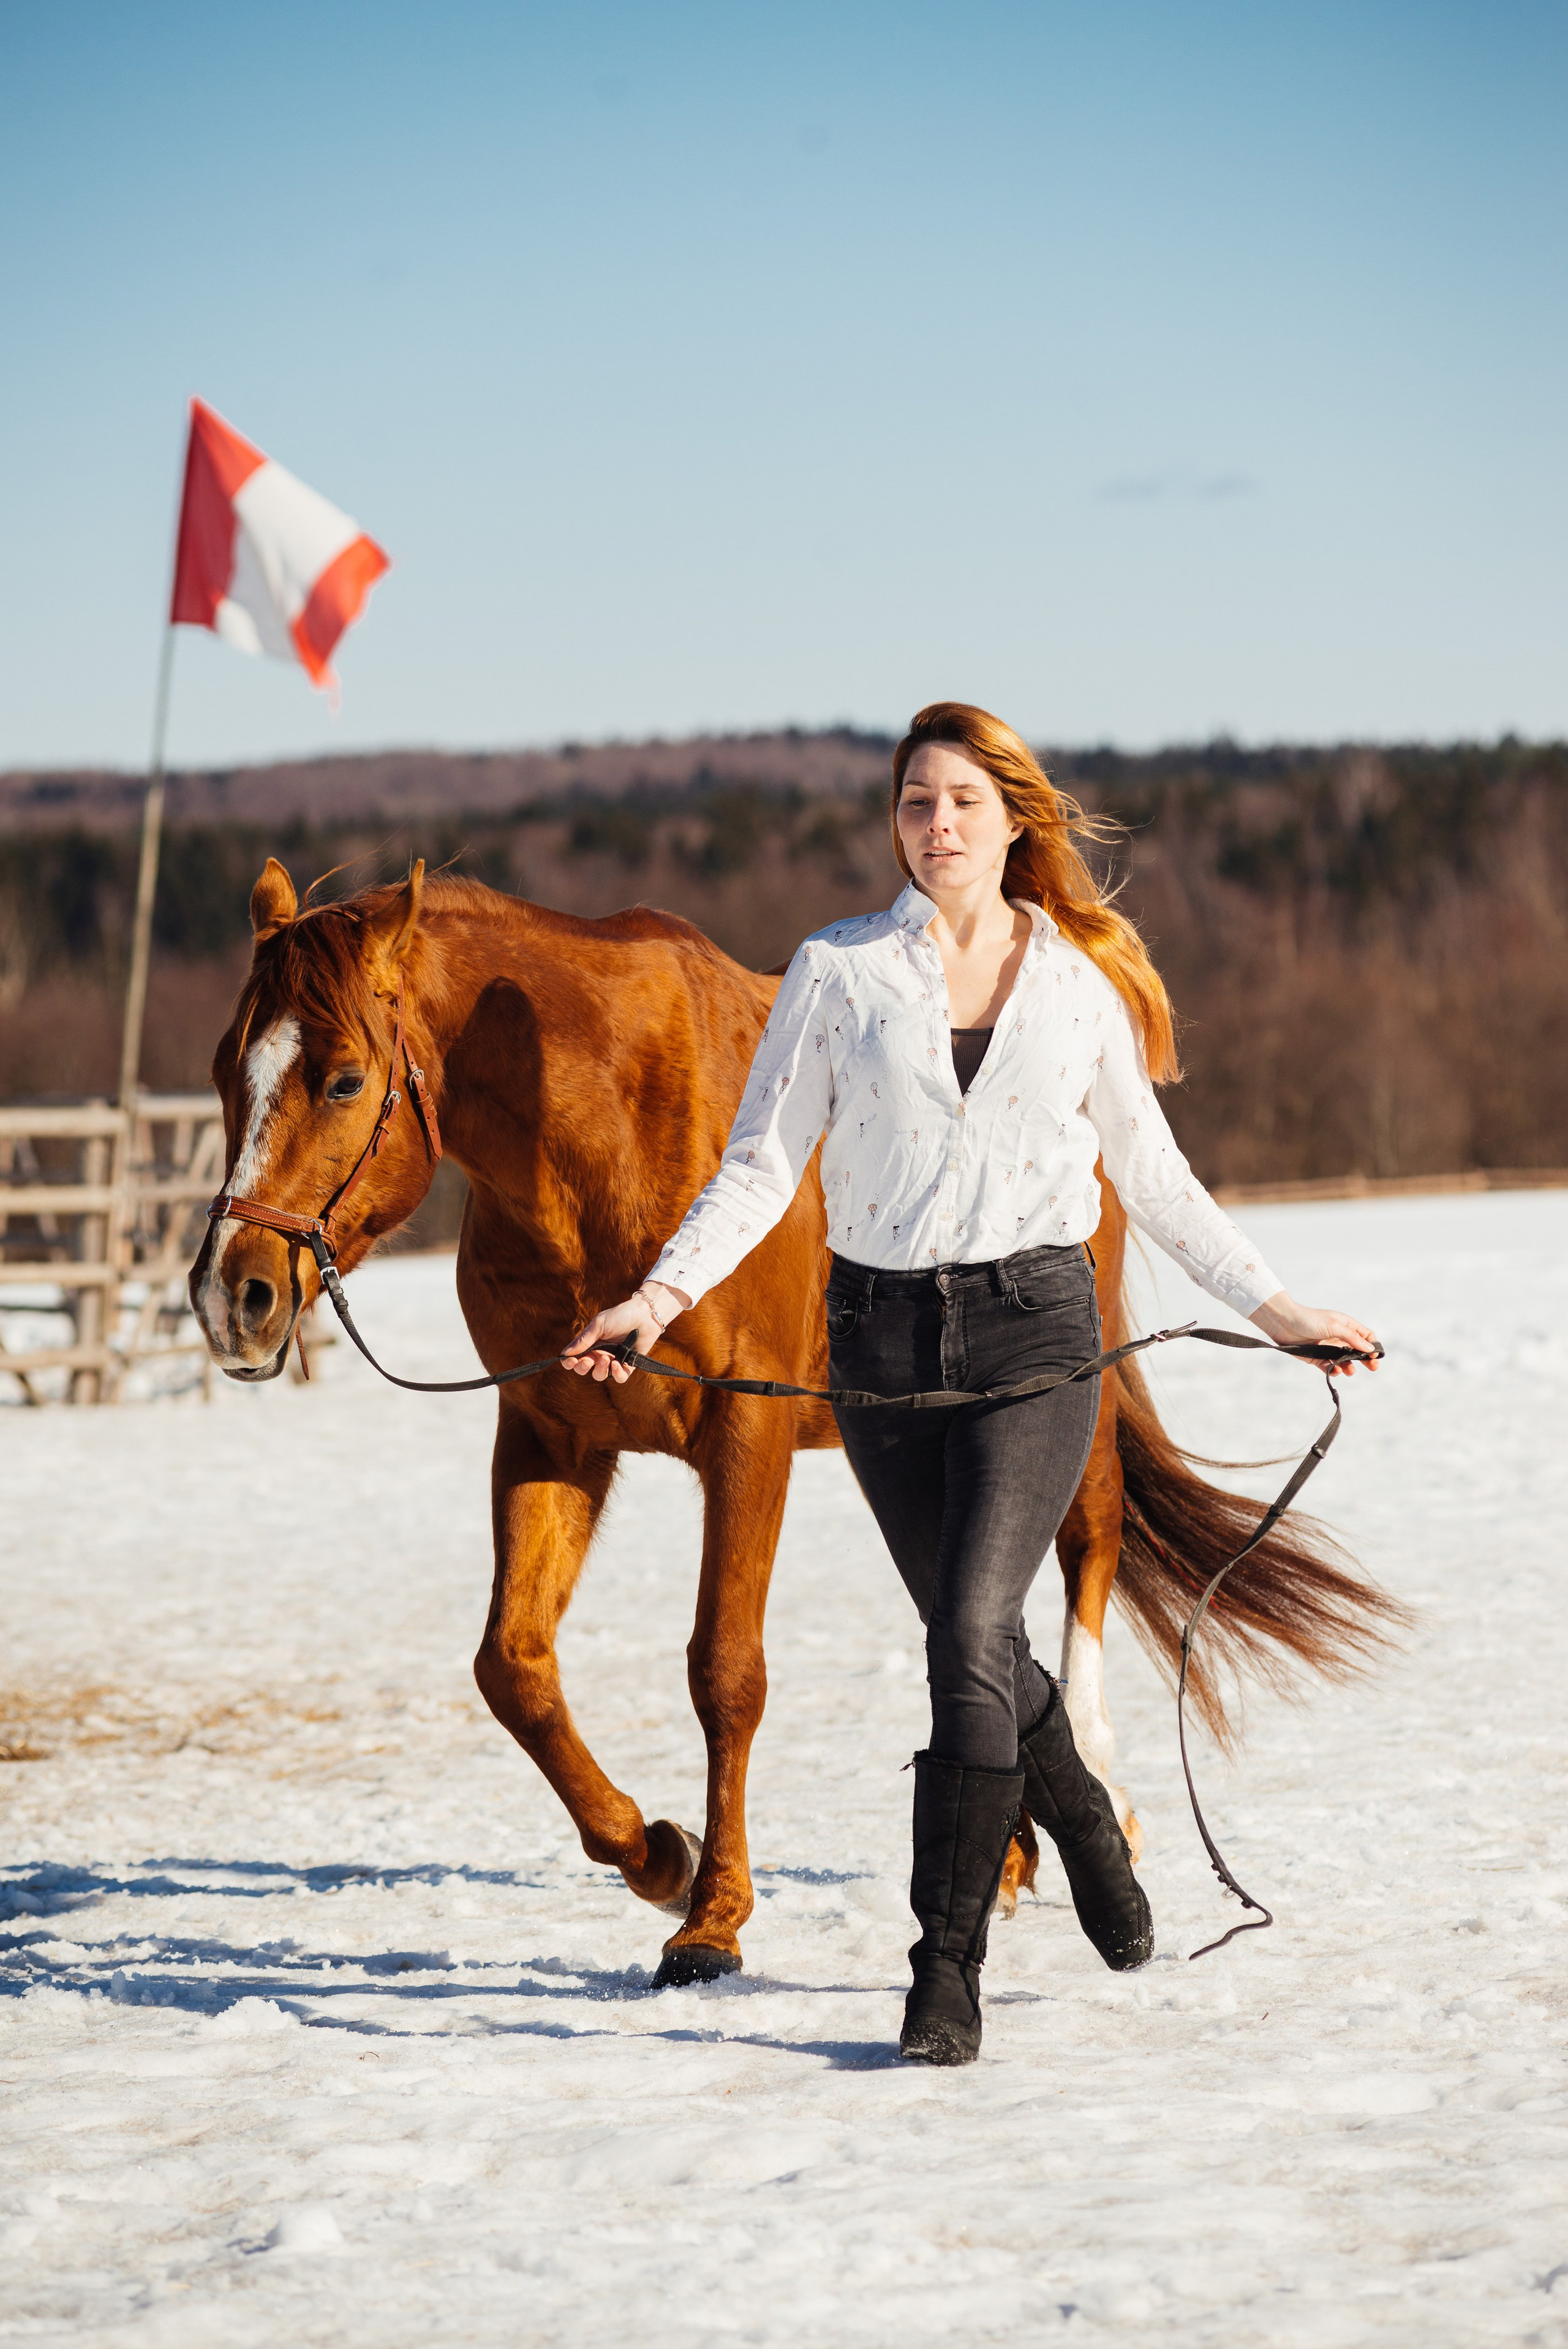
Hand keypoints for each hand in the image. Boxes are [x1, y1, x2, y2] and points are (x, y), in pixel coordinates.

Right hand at [561, 1283, 687, 1382]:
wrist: (644, 1314)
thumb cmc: (620, 1316)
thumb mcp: (599, 1325)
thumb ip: (583, 1340)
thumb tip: (565, 1353)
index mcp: (590, 1343)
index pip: (574, 1358)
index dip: (569, 1362)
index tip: (570, 1361)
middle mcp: (600, 1353)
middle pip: (584, 1369)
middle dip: (583, 1368)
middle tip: (588, 1361)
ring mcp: (614, 1360)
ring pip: (600, 1375)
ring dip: (600, 1370)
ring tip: (606, 1359)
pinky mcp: (629, 1365)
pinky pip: (619, 1378)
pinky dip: (616, 1374)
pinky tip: (617, 1364)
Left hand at [1249, 1291, 1380, 1375]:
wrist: (1283, 1323)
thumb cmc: (1309, 1319)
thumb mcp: (1334, 1326)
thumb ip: (1352, 1338)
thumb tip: (1370, 1349)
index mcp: (1345, 1326)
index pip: (1365, 1336)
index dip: (1372, 1346)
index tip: (1374, 1356)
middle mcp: (1338, 1337)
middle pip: (1357, 1351)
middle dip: (1365, 1360)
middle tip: (1372, 1368)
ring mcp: (1327, 1348)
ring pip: (1344, 1361)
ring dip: (1349, 1367)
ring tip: (1349, 1371)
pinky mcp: (1316, 1357)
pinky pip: (1328, 1366)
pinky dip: (1333, 1370)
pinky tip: (1334, 1370)